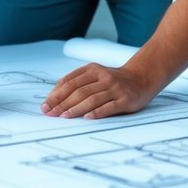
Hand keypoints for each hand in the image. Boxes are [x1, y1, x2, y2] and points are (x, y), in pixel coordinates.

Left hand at [41, 62, 158, 119]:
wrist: (142, 78)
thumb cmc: (113, 80)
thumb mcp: (95, 74)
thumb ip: (78, 82)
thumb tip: (54, 97)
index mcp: (93, 69)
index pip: (70, 81)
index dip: (56, 93)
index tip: (45, 105)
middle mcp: (104, 77)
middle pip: (79, 90)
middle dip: (62, 103)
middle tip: (50, 113)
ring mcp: (115, 88)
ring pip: (92, 98)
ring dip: (76, 108)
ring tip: (64, 116)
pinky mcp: (126, 99)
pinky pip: (109, 106)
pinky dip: (98, 112)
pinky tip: (88, 118)